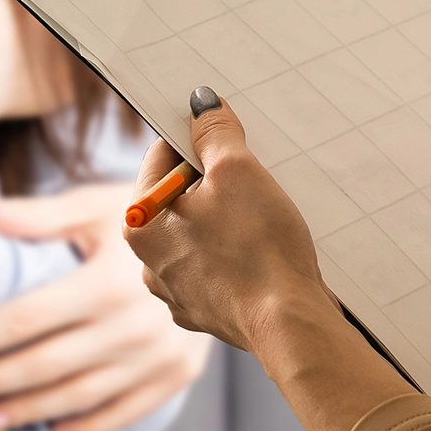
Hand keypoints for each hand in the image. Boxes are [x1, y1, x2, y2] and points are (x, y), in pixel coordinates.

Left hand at [0, 181, 211, 430]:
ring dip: (28, 412)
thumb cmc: (147, 213)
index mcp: (107, 280)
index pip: (27, 320)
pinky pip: (124, 411)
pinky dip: (86, 426)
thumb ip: (36, 216)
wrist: (222, 233)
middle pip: (45, 364)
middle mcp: (133, 324)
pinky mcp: (178, 374)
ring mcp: (158, 355)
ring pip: (78, 395)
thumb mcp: (94, 205)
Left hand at [124, 91, 416, 430]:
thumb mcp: (238, 171)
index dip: (196, 139)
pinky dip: (237, 254)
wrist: (291, 327)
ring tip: (260, 220)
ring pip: (200, 232)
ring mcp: (177, 290)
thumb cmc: (259, 249)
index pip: (161, 156)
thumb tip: (201, 103)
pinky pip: (218, 266)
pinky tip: (262, 253)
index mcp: (139, 223)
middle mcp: (148, 261)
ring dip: (226, 218)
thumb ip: (215, 132)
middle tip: (249, 181)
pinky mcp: (208, 311)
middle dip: (214, 182)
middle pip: (179, 196)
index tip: (224, 136)